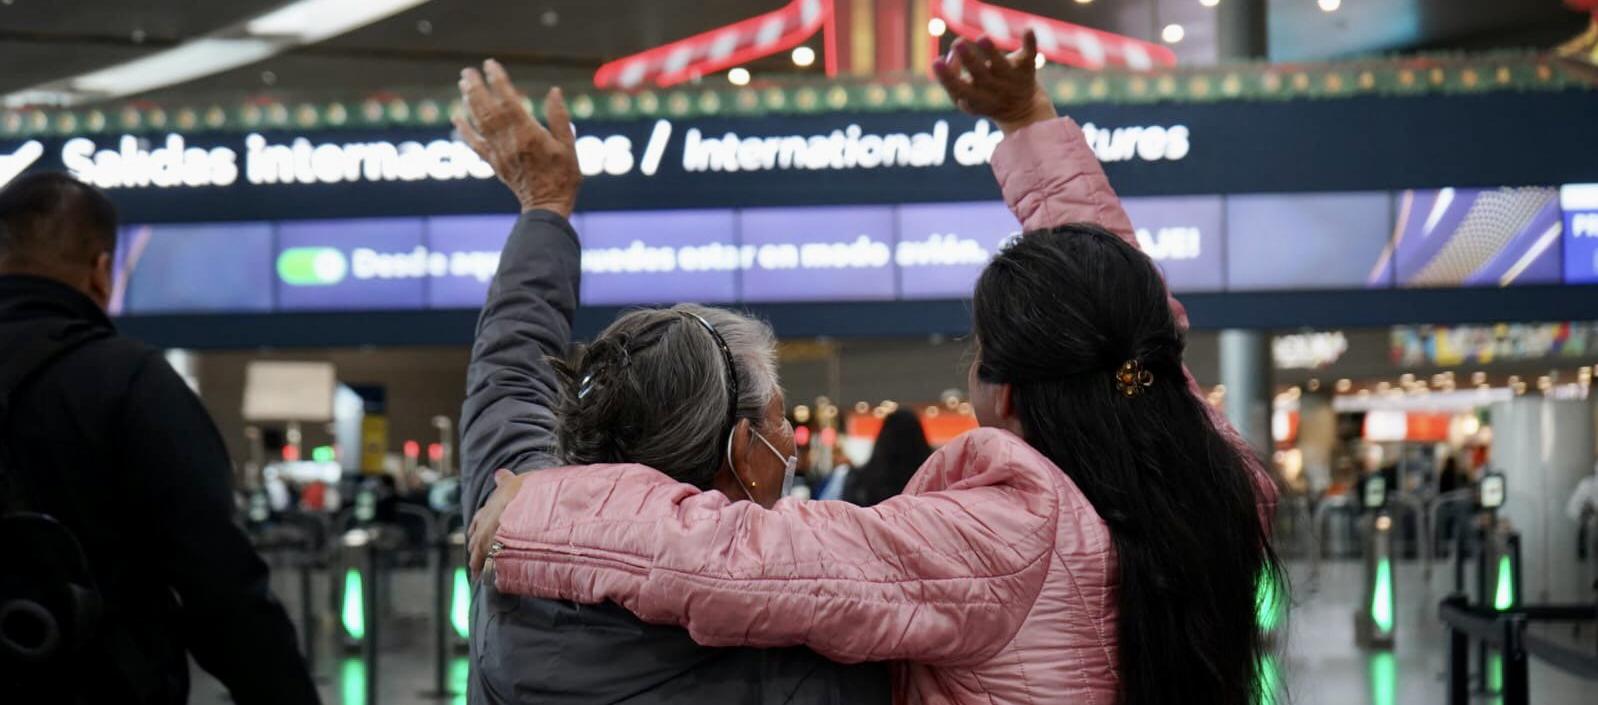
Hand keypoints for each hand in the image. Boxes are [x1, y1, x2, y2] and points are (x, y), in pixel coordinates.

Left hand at [454, 59, 580, 216]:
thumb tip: (554, 91)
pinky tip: (457, 118)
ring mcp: (499, 153)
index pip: (508, 101)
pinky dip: (464, 130)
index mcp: (529, 134)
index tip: (490, 64)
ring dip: (469, 102)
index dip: (498, 81)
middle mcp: (510, 142)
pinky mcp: (494, 164)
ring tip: (463, 84)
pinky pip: (475, 145)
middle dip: (476, 88)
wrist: (548, 207)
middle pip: (487, 109)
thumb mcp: (569, 146)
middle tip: (468, 71)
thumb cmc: (564, 177)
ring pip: (479, 123)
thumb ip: (560, 118)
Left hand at [468, 468, 525, 581]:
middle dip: (476, 547)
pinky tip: (487, 579)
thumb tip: (498, 473)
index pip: (478, 520)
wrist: (525, 505)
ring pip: (477, 554)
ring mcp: (486, 539)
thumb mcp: (513, 483)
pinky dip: (486, 572)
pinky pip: (485, 566)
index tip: (477, 534)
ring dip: (478, 562)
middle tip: (477, 556)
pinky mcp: (491, 553)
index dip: (478, 527)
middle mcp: (483, 524)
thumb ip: (505, 480)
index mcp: (488, 508)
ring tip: (480, 572)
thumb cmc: (522, 493)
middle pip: (475, 539)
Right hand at [933, 31, 1057, 135]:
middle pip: (980, 75)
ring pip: (1002, 65)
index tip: (937, 61)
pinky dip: (1029, 43)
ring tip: (982, 37)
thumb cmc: (984, 99)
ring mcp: (1011, 79)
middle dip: (969, 59)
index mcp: (975, 99)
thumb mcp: (963, 96)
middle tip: (958, 42)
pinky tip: (1027, 30)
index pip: (958, 89)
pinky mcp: (1027, 67)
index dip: (946, 77)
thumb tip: (952, 54)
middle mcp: (994, 89)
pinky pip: (1030, 55)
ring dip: (992, 51)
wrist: (1021, 110)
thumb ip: (950, 77)